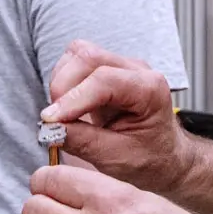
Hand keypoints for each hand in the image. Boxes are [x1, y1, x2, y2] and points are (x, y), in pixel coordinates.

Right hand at [43, 40, 195, 192]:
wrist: (162, 156)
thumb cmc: (148, 158)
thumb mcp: (116, 158)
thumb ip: (82, 141)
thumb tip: (50, 127)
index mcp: (150, 90)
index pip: (104, 81)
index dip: (73, 98)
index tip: (50, 120)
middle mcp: (136, 70)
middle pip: (88, 58)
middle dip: (63, 88)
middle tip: (55, 120)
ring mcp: (121, 65)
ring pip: (78, 54)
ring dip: (62, 83)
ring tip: (65, 114)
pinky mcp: (106, 67)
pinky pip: (75, 61)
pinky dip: (64, 81)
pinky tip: (70, 107)